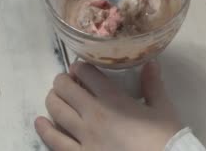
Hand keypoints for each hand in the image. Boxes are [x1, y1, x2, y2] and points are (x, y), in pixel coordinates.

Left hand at [35, 61, 182, 150]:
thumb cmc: (165, 137)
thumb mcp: (163, 108)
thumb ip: (153, 84)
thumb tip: (151, 63)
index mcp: (113, 99)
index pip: (86, 74)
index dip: (79, 67)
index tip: (79, 68)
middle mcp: (93, 114)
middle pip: (66, 89)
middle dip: (62, 81)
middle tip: (65, 81)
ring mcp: (84, 137)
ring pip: (57, 111)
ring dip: (52, 99)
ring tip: (53, 96)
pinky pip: (55, 142)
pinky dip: (45, 130)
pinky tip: (40, 122)